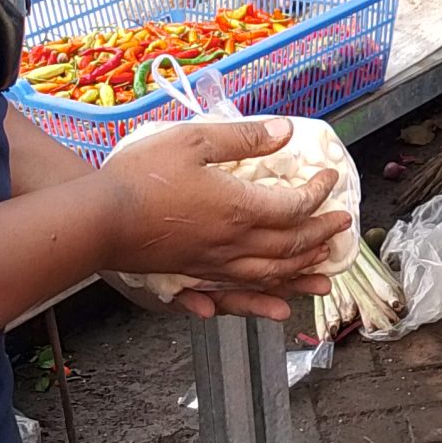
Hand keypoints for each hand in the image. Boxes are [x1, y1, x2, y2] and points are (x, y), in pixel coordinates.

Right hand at [98, 119, 348, 307]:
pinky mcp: (195, 276)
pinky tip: (277, 310)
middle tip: (342, 227)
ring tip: (326, 276)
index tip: (330, 179)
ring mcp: (215, 265)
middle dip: (322, 236)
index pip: (296, 206)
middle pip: (291, 247)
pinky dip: (266, 303)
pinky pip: (240, 294)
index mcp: (240, 208)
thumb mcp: (194, 140)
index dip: (319, 194)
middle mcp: (235, 243)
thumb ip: (243, 137)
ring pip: (272, 276)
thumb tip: (286, 132)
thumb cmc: (142, 175)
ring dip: (304, 275)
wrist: (99, 219)